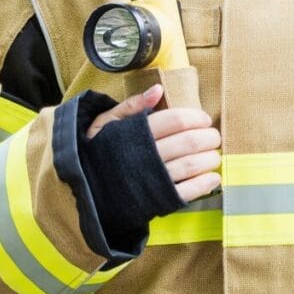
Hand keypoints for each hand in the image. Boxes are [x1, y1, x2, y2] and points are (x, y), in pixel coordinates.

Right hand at [86, 85, 221, 201]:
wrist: (79, 192)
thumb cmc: (96, 151)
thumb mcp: (106, 122)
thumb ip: (132, 106)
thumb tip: (158, 90)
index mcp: (135, 134)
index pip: (175, 120)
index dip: (195, 118)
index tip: (205, 119)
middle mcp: (145, 157)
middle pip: (188, 142)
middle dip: (208, 138)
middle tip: (214, 137)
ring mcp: (150, 181)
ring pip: (189, 166)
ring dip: (209, 159)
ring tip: (214, 156)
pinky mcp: (153, 202)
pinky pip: (184, 193)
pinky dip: (203, 185)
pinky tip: (212, 178)